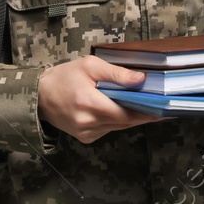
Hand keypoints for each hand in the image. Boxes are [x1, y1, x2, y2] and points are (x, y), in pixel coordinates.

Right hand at [38, 56, 167, 143]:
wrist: (38, 96)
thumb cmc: (64, 76)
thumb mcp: (90, 66)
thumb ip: (116, 73)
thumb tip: (141, 80)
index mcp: (90, 103)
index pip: (126, 113)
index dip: (147, 112)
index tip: (165, 108)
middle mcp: (88, 122)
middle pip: (126, 122)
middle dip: (144, 114)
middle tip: (163, 106)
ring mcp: (86, 133)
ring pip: (119, 127)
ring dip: (132, 117)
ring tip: (148, 106)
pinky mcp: (85, 137)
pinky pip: (109, 129)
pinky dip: (117, 121)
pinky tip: (122, 110)